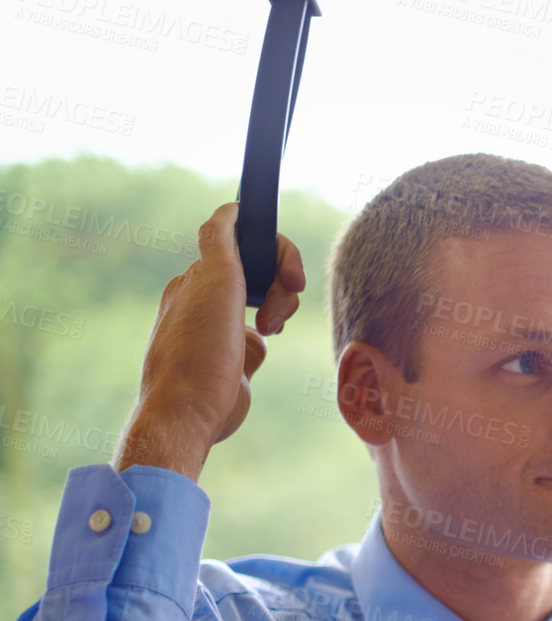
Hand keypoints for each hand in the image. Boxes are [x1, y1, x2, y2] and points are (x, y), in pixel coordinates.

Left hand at [118, 204, 304, 476]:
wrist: (189, 412)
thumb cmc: (200, 349)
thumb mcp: (215, 280)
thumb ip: (222, 239)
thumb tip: (230, 207)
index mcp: (196, 278)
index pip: (246, 247)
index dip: (277, 255)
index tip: (292, 278)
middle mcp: (204, 301)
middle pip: (261, 277)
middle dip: (280, 289)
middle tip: (278, 312)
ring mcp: (217, 332)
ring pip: (266, 308)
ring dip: (274, 316)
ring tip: (265, 334)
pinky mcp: (230, 362)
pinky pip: (258, 344)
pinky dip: (260, 349)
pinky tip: (245, 366)